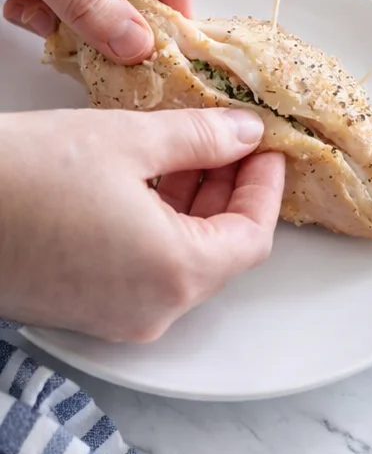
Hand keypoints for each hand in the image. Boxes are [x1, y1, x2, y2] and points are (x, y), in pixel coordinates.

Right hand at [0, 106, 284, 341]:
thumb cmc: (20, 177)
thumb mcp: (123, 140)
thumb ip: (197, 139)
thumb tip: (242, 134)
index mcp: (176, 273)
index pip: (253, 237)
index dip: (265, 187)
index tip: (264, 148)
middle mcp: (156, 310)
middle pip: (221, 254)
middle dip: (228, 194)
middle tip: (227, 141)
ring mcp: (121, 319)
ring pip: (182, 264)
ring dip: (192, 210)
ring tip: (184, 151)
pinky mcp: (89, 314)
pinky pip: (145, 274)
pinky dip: (157, 232)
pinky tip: (145, 183)